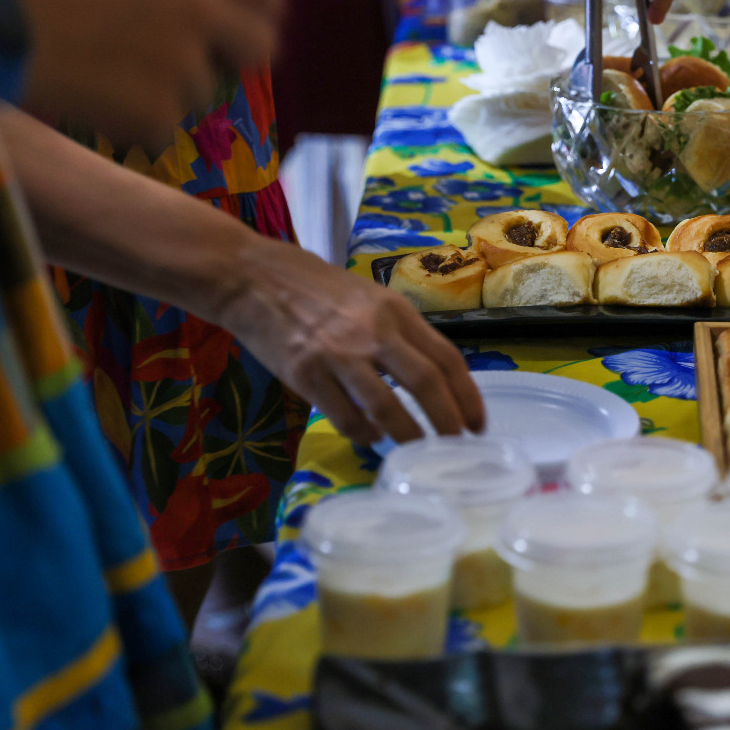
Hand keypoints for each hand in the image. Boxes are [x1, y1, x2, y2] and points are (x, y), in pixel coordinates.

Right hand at [4, 0, 280, 149]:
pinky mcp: (159, 111)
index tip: (238, 23)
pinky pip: (163, 129)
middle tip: (193, 63)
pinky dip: (134, 124)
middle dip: (234, 58)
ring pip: (204, 93)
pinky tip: (92, 97)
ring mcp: (183, 61)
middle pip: (262, 46)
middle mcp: (199, 6)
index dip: (256, 10)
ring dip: (169, 92)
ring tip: (108, 72)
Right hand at [215, 238, 485, 442]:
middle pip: (426, 384)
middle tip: (458, 447)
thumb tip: (431, 380)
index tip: (478, 424)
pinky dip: (365, 435)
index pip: (446, 358)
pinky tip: (372, 438)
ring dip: (409, 437)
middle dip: (448, 422)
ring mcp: (337, 355)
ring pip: (387, 408)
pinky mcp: (305, 375)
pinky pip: (345, 418)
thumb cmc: (316, 289)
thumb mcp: (369, 299)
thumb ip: (399, 333)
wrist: (251, 278)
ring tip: (418, 451)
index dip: (468, 396)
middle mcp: (373, 331)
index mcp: (395, 311)